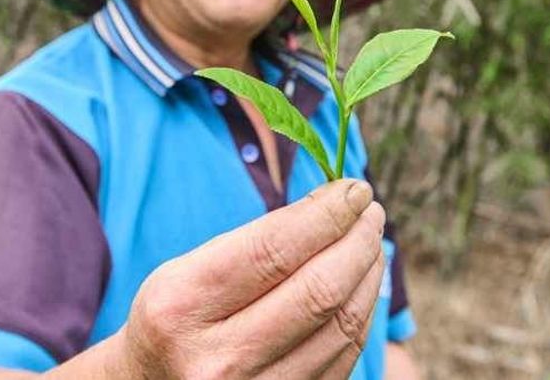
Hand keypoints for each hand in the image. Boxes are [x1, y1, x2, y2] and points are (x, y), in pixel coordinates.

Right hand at [117, 179, 385, 378]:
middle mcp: (217, 360)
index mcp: (181, 307)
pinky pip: (344, 355)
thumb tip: (337, 203)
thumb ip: (256, 241)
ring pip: (341, 325)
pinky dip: (362, 310)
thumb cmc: (176, 317)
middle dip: (358, 241)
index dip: (327, 214)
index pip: (274, 249)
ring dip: (368, 273)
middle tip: (370, 211)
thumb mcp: (187, 271)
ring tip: (372, 241)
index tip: (354, 189)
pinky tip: (363, 282)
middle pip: (318, 290)